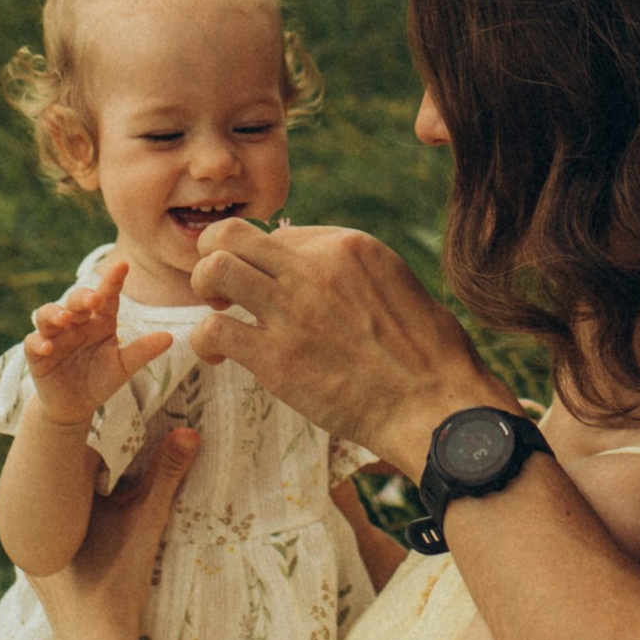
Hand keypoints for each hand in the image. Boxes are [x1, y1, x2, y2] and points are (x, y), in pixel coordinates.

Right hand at [23, 255, 171, 426]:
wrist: (76, 406)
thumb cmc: (100, 379)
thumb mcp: (124, 366)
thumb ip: (143, 351)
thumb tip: (171, 337)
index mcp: (100, 321)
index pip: (107, 296)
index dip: (113, 281)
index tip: (123, 265)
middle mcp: (76, 323)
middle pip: (76, 301)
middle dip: (83, 297)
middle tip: (94, 299)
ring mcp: (55, 336)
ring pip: (48, 314)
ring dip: (55, 313)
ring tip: (65, 319)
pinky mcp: (37, 353)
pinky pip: (33, 343)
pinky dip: (38, 342)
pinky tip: (48, 347)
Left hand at [38, 422, 201, 639]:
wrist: (94, 638)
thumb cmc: (117, 576)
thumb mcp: (147, 521)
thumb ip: (167, 476)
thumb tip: (190, 431)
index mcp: (60, 500)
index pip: (65, 457)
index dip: (80, 443)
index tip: (88, 424)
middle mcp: (35, 520)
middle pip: (45, 479)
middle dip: (49, 456)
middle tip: (50, 427)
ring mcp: (28, 547)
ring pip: (26, 503)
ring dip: (31, 482)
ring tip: (25, 452)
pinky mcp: (31, 568)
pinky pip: (19, 528)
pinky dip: (14, 511)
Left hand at [189, 220, 505, 467]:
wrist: (435, 405)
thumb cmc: (429, 354)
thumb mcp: (396, 283)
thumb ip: (353, 271)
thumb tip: (321, 271)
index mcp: (348, 245)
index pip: (280, 233)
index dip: (268, 259)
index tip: (272, 286)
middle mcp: (315, 268)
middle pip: (232, 233)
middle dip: (215, 254)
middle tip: (225, 287)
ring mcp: (293, 310)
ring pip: (214, 268)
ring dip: (205, 289)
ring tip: (220, 312)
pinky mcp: (277, 357)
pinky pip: (213, 329)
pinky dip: (205, 340)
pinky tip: (220, 356)